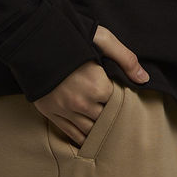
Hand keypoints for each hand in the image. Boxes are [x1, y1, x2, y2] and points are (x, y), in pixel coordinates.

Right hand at [33, 24, 149, 146]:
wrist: (32, 38)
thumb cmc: (69, 35)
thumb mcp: (101, 38)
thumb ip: (125, 58)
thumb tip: (144, 78)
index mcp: (97, 84)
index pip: (119, 103)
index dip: (123, 101)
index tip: (125, 98)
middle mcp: (82, 102)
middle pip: (106, 120)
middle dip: (112, 117)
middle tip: (119, 117)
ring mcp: (65, 110)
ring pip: (90, 131)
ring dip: (100, 131)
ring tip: (108, 130)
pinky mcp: (50, 113)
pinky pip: (71, 134)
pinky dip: (83, 140)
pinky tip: (91, 141)